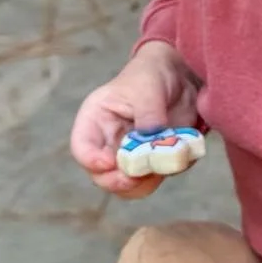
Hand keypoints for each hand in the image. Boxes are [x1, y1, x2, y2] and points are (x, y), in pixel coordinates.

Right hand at [70, 42, 199, 197]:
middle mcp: (108, 143)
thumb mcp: (147, 87)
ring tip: (161, 163)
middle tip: (135, 177)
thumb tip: (152, 139)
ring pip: (126, 186)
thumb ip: (148, 113)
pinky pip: (154, 180)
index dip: (91, 160)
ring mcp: (129, 156)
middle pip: (101, 176)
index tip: (110, 162)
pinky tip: (177, 155)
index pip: (82, 148)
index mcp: (95, 121)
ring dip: (143, 183)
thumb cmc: (151, 76)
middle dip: (117, 181)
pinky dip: (165, 173)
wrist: (178, 77)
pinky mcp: (150, 162)